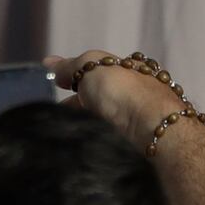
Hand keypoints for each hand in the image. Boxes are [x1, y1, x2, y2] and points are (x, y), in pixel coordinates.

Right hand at [45, 51, 189, 149]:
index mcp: (131, 69)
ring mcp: (140, 118)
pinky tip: (83, 142)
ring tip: (65, 132)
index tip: (57, 85)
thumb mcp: (91, 67)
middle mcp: (138, 91)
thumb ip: (70, 66)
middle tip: (56, 113)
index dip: (77, 74)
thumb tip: (50, 62)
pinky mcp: (138, 142)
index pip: (100, 69)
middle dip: (79, 102)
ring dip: (85, 122)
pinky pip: (109, 137)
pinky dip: (94, 138)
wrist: (154, 131)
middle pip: (102, 95)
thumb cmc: (123, 92)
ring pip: (105, 118)